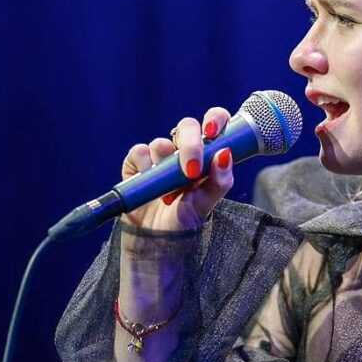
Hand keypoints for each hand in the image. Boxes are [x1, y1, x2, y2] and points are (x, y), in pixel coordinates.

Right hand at [119, 107, 237, 232]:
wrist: (153, 241)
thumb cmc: (183, 222)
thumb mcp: (205, 205)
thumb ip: (220, 181)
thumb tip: (225, 154)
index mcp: (206, 155)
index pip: (215, 124)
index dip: (215, 119)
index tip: (213, 132)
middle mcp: (183, 151)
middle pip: (187, 126)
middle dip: (190, 143)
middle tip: (192, 170)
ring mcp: (159, 156)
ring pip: (162, 142)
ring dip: (165, 163)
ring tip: (168, 193)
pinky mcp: (137, 164)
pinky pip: (139, 152)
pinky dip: (144, 165)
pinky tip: (148, 182)